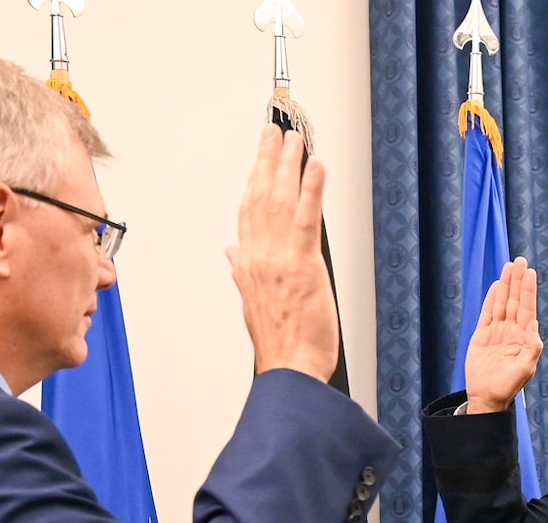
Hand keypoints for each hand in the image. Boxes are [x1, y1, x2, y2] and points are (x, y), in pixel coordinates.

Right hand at [227, 123, 338, 381]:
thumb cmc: (280, 341)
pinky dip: (311, 190)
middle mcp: (259, 256)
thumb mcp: (252, 302)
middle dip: (268, 159)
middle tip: (276, 129)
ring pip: (280, 201)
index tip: (259, 153)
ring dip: (288, 165)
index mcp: (248, 263)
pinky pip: (306, 220)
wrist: (290, 368)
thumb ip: (242, 271)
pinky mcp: (303, 266)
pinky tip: (315, 167)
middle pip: (260, 196)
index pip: (248, 209)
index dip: (253, 177)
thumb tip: (232, 252)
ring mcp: (279, 259)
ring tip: (296, 138)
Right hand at [463, 258, 542, 412]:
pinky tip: (496, 286)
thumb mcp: (525, 369)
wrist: (487, 397)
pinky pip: (487, 313)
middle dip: (517, 281)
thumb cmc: (508, 386)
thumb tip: (534, 324)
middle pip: (515, 300)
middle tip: (520, 261)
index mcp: (523, 337)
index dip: (528, 290)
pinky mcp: (482, 335)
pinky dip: (492, 299)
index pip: (527, 308)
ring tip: (509, 267)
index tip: (529, 272)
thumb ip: (532, 348)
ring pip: (502, 303)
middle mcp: (511, 331)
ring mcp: (496, 332)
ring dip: (505, 285)